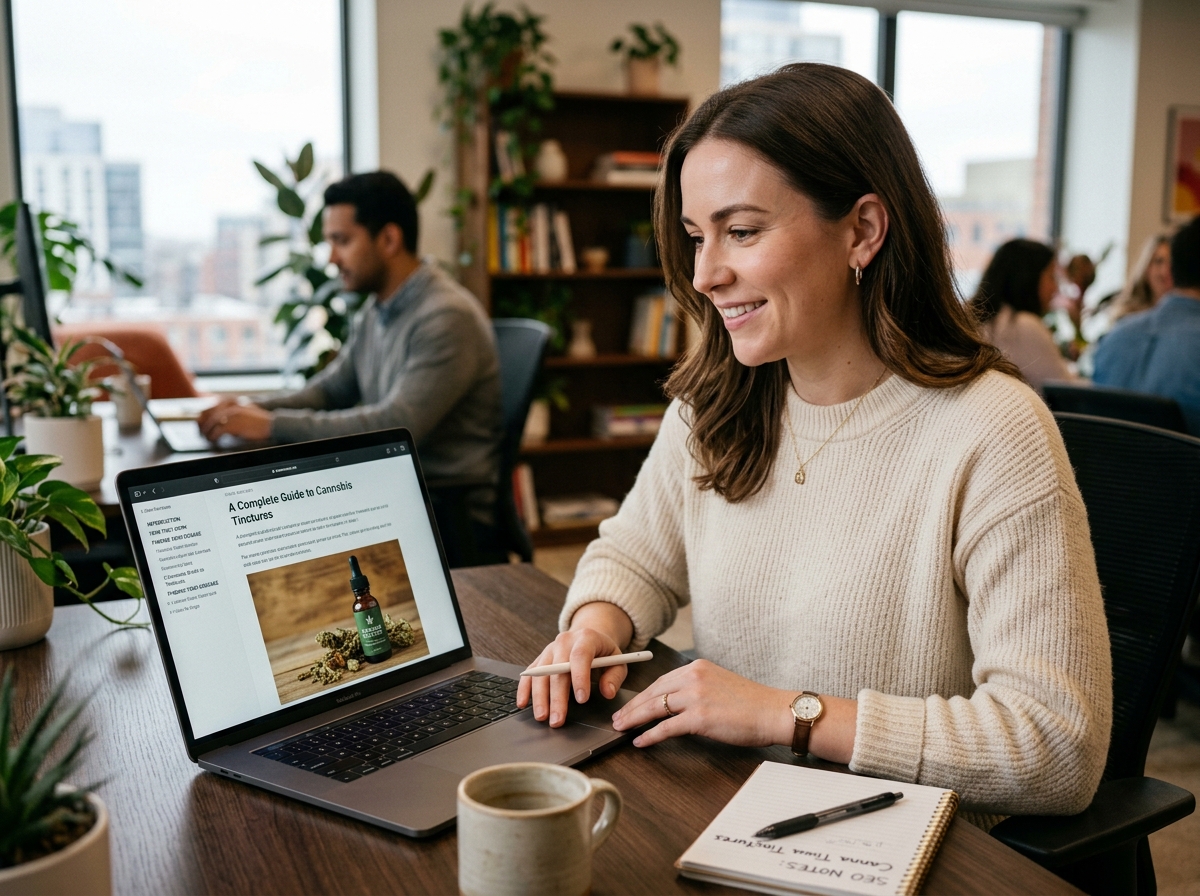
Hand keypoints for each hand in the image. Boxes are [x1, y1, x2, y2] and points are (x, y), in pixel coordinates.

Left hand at [197, 399, 271, 441]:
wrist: (272, 425)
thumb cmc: (260, 421)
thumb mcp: (246, 411)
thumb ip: (233, 412)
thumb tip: (219, 421)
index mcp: (232, 402)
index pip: (211, 407)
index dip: (203, 416)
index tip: (200, 424)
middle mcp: (230, 406)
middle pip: (208, 414)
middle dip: (202, 424)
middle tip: (201, 433)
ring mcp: (231, 414)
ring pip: (211, 423)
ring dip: (207, 432)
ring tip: (207, 438)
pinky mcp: (233, 424)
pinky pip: (217, 431)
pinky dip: (213, 437)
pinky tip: (214, 440)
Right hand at [516, 602, 633, 727]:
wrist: (588, 636)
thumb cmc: (604, 652)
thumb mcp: (617, 661)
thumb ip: (614, 677)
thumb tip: (607, 692)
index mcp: (586, 637)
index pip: (580, 655)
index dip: (580, 677)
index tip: (582, 699)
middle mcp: (564, 641)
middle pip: (557, 669)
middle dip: (557, 697)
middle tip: (558, 720)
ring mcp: (549, 650)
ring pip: (540, 673)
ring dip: (539, 697)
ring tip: (542, 717)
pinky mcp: (540, 659)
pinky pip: (529, 673)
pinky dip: (524, 689)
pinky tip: (523, 703)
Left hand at [612, 660, 859, 760]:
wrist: (773, 711)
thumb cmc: (752, 702)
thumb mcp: (720, 683)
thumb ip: (697, 688)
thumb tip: (676, 703)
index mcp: (697, 667)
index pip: (661, 680)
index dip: (643, 695)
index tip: (632, 704)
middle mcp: (693, 677)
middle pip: (653, 692)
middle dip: (633, 707)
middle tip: (617, 718)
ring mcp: (696, 697)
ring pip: (655, 708)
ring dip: (635, 720)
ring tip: (622, 729)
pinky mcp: (699, 717)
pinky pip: (666, 728)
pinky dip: (650, 736)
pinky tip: (640, 741)